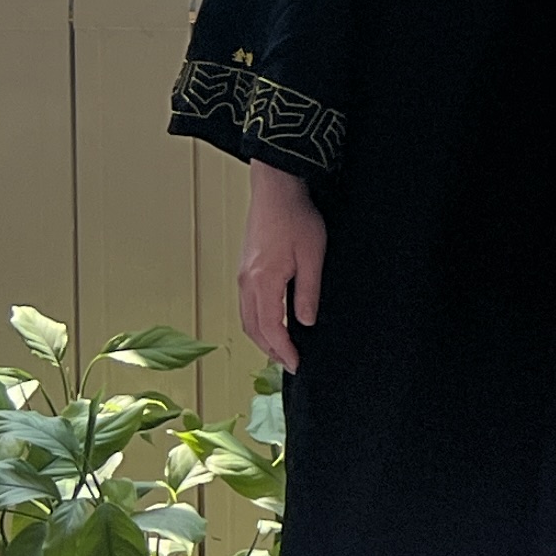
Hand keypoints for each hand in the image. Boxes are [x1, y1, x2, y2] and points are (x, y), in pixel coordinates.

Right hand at [237, 161, 325, 374]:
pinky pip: (247, 305)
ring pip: (247, 318)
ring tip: (282, 350)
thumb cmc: (296, 219)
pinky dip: (258, 322)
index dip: (283, 350)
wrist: (276, 190)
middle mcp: (247, 283)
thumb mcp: (312, 256)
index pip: (271, 328)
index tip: (297, 364)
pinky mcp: (245, 269)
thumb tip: (306, 322)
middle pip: (254, 328)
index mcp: (263, 282)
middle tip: (291, 363)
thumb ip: (308, 292)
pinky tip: (272, 324)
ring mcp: (243, 276)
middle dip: (271, 350)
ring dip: (262, 338)